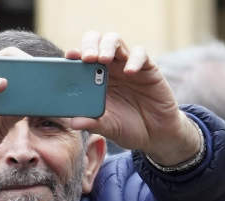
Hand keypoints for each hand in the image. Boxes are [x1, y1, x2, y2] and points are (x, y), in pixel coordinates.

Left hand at [63, 31, 200, 165]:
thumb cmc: (128, 128)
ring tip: (103, 59)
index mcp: (94, 78)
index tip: (69, 57)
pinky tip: (129, 72)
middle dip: (90, 44)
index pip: (81, 57)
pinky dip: (134, 59)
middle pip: (97, 41)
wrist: (156, 135)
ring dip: (107, 46)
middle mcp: (110, 68)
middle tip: (87, 58)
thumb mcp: (108, 128)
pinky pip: (141, 54)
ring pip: (116, 41)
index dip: (75, 53)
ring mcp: (128, 65)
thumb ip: (92, 124)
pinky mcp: (148, 68)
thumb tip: (74, 123)